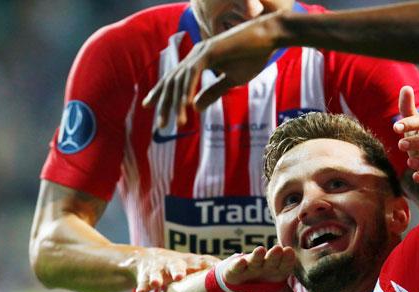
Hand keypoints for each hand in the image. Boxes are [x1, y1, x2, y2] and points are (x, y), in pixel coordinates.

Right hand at [131, 248, 218, 291]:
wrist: (148, 260)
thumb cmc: (183, 269)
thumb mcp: (199, 271)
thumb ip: (218, 278)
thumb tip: (247, 286)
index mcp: (195, 264)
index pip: (206, 264)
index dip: (214, 268)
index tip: (219, 273)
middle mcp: (178, 263)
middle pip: (180, 265)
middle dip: (180, 270)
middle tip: (180, 277)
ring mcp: (161, 267)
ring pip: (160, 272)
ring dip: (159, 278)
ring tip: (157, 284)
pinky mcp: (146, 273)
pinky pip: (143, 281)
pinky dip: (142, 286)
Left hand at [142, 13, 280, 126]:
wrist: (268, 38)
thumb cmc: (252, 57)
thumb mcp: (231, 80)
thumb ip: (213, 92)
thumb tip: (196, 108)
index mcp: (198, 61)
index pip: (174, 79)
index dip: (160, 93)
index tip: (150, 106)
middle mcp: (195, 55)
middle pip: (172, 81)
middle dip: (164, 104)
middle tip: (160, 126)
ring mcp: (201, 52)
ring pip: (181, 80)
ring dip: (177, 103)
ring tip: (176, 123)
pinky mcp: (211, 51)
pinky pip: (194, 74)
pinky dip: (188, 91)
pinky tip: (187, 107)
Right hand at [223, 245, 295, 291]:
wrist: (243, 284)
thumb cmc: (265, 287)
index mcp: (278, 270)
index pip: (285, 264)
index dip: (288, 259)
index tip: (289, 252)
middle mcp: (265, 265)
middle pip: (271, 260)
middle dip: (274, 255)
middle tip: (277, 249)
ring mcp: (250, 267)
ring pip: (254, 260)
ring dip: (257, 256)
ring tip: (260, 250)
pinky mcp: (235, 270)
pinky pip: (236, 267)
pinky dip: (238, 265)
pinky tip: (241, 262)